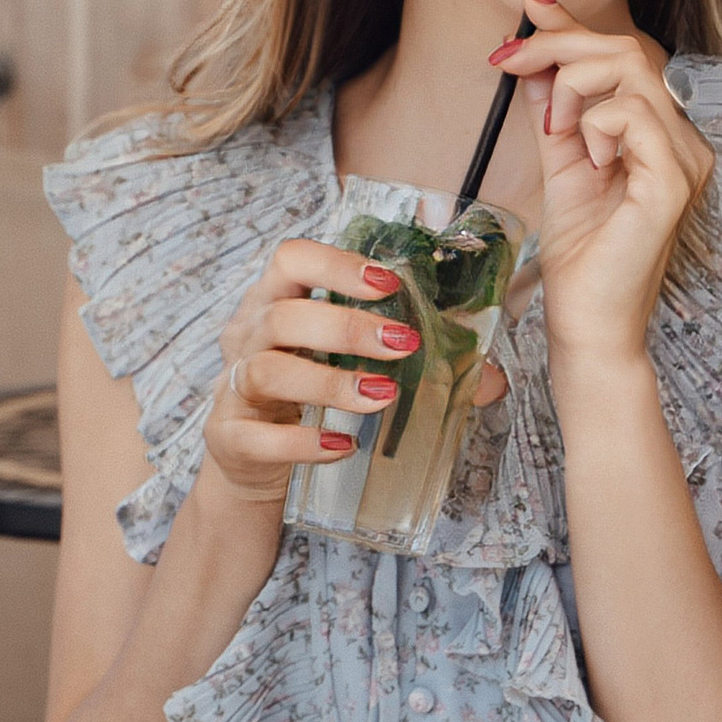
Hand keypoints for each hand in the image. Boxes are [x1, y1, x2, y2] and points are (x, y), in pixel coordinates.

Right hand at [204, 237, 421, 505]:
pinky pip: (259, 437)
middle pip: (283, 315)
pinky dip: (303, 442)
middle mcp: (247, 336)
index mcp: (275, 301)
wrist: (253, 462)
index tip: (386, 284)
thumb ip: (414, 362)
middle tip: (403, 346)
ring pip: (268, 371)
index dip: (335, 265)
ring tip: (381, 397)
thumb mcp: (349, 365)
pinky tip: (343, 446)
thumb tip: (492, 379)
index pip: (290, 258)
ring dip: (330, 382)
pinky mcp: (230, 438)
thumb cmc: (309, 397)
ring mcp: (233, 388)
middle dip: (346, 326)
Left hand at [492, 0, 714, 374]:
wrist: (588, 324)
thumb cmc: (581, 257)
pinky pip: (634, 115)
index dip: (573, 24)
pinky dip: (597, 126)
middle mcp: (683, 142)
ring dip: (574, 89)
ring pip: (632, 73)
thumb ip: (553, 107)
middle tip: (510, 62)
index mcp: (660, 136)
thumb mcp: (559, 162)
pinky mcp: (674, 183)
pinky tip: (588, 161)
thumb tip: (534, 52)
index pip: (623, 57)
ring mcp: (686, 161)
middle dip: (560, 46)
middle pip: (629, 51)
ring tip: (555, 133)